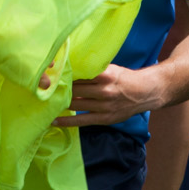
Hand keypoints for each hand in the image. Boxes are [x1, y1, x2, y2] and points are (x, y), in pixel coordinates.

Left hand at [52, 62, 166, 127]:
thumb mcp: (110, 68)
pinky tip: (53, 121)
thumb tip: (69, 68)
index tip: (49, 73)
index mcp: (105, 74)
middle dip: (59, 88)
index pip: (79, 74)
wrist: (145, 92)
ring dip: (60, 103)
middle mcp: (104, 90)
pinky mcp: (104, 118)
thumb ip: (92, 70)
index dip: (63, 74)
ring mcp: (104, 106)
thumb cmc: (124, 78)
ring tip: (45, 102)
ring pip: (76, 104)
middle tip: (43, 87)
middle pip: (75, 89)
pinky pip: (81, 121)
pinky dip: (66, 121)